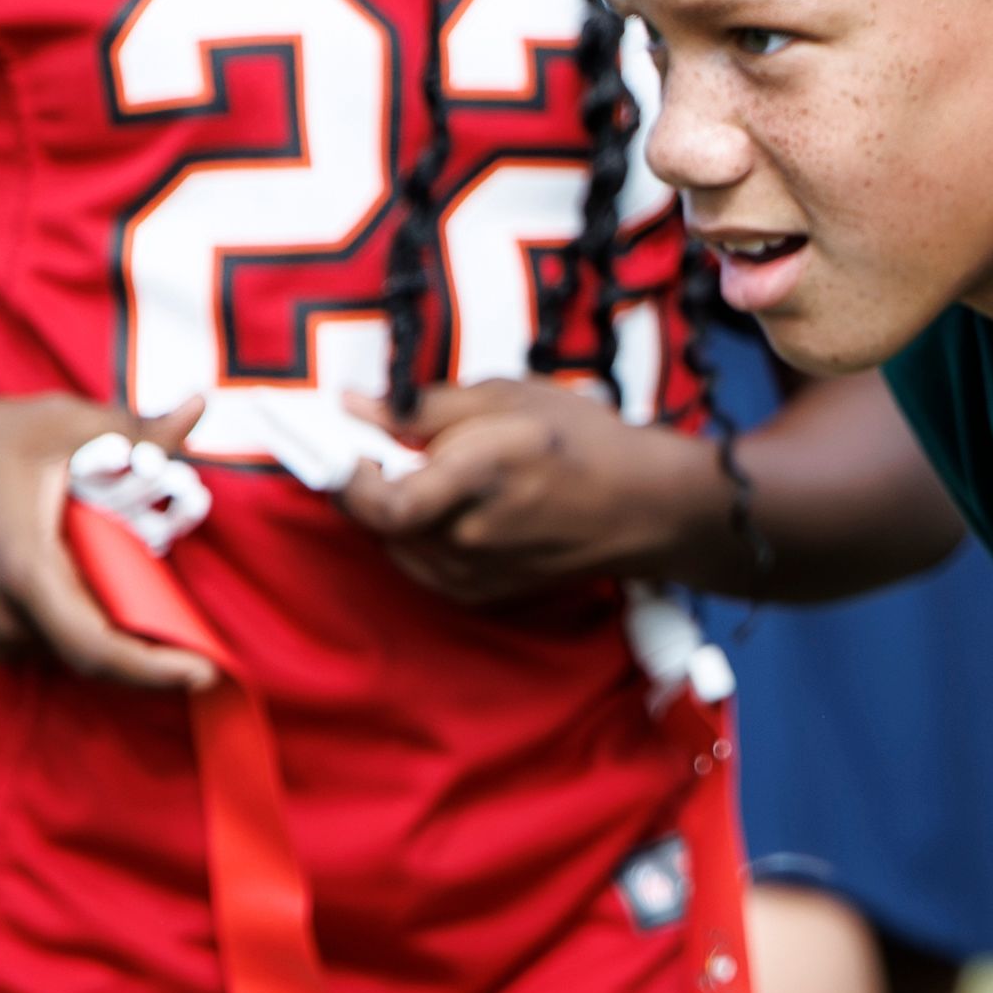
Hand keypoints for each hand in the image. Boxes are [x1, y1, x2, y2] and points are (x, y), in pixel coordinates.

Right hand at [0, 395, 220, 693]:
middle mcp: (0, 615)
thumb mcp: (64, 424)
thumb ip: (140, 430)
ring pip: (74, 650)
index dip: (153, 669)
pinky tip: (112, 598)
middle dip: (154, 654)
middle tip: (207, 644)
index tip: (206, 673)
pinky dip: (88, 627)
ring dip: (120, 634)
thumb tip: (199, 407)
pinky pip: (51, 643)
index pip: (96, 647)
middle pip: (94, 655)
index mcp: (22, 570)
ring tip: (161, 607)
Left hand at [343, 381, 728, 603]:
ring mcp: (471, 574)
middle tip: (389, 452)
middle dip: (371, 485)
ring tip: (437, 477)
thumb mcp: (508, 397)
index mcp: (475, 480)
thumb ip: (425, 406)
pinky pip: (420, 563)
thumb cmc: (584, 442)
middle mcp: (467, 537)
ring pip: (396, 543)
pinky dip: (419, 535)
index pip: (378, 501)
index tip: (348, 445)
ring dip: (397, 509)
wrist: (645, 508)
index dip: (347, 476)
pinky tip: (454, 509)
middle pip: (380, 521)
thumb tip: (356, 405)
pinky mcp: (477, 594)